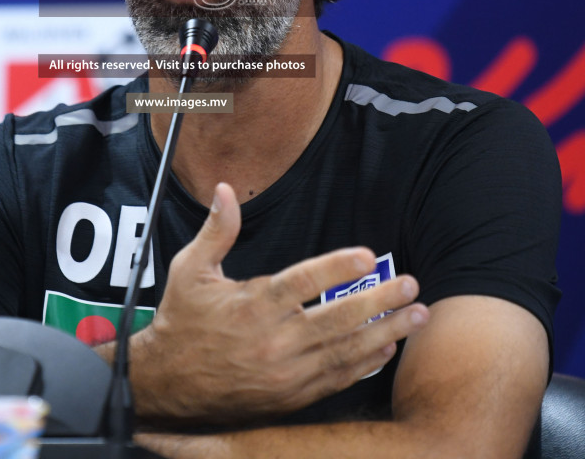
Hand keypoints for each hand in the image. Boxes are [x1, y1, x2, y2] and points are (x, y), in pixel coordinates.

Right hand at [129, 182, 428, 425]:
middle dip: (379, 302)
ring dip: (385, 332)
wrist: (168, 385)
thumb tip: (224, 189)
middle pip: (336, 319)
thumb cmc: (182, 322)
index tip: (367, 256)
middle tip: (410, 286)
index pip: (302, 283)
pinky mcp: (291, 395)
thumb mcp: (189, 270)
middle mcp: (272, 340)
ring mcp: (285, 373)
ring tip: (416, 315)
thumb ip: (217, 231)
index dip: (336, 268)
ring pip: (344, 351)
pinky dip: (365, 364)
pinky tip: (387, 348)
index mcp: (251, 305)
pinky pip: (336, 379)